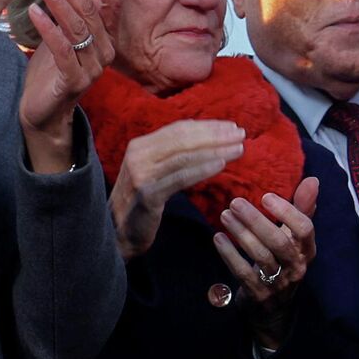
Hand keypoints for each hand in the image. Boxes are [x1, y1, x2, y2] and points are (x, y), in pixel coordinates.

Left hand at [20, 0, 125, 171]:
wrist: (44, 110)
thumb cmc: (56, 68)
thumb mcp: (72, 33)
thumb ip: (92, 9)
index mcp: (108, 37)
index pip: (112, 2)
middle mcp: (106, 51)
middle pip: (90, 10)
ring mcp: (92, 68)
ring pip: (77, 27)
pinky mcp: (74, 82)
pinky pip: (64, 51)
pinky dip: (48, 29)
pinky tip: (34, 11)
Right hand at [109, 120, 246, 259]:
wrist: (117, 232)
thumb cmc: (142, 201)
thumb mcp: (154, 171)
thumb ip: (173, 155)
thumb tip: (208, 140)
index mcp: (140, 145)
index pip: (178, 129)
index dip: (207, 126)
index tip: (231, 127)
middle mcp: (138, 155)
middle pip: (183, 139)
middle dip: (215, 135)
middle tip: (241, 134)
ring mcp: (141, 173)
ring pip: (184, 156)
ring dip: (215, 150)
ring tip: (238, 149)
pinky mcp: (147, 194)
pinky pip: (181, 177)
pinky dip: (202, 169)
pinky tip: (221, 165)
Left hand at [212, 178, 319, 347]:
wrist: (273, 309)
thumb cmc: (283, 264)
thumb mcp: (294, 239)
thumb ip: (302, 210)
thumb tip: (312, 180)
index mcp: (307, 250)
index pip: (305, 229)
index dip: (287, 211)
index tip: (266, 196)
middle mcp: (296, 267)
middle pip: (279, 242)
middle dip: (256, 221)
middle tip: (235, 202)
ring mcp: (278, 283)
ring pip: (260, 256)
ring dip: (241, 234)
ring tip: (225, 215)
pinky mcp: (259, 294)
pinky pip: (243, 273)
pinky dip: (229, 254)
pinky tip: (218, 238)